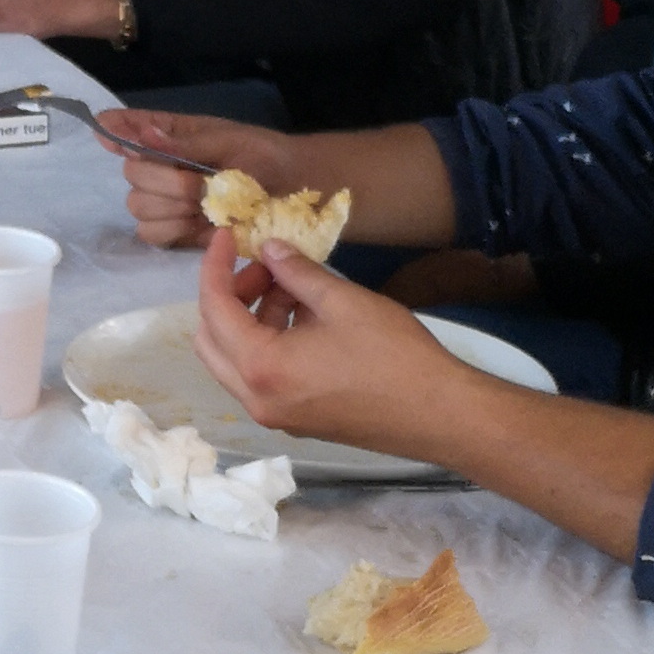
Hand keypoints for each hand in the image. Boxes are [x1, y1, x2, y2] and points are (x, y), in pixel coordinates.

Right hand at [98, 110, 291, 246]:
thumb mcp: (230, 142)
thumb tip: (142, 135)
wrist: (297, 194)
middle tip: (201, 186)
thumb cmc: (267, 158)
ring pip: (138, 206)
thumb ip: (184, 144)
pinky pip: (151, 234)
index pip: (128, 126)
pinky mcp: (175, 231)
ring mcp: (166, 200)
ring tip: (205, 206)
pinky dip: (173, 230)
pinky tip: (197, 224)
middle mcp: (161, 165)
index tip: (106, 135)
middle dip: (165, 182)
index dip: (116, 131)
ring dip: (172, 207)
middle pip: (131, 174)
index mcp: (172, 134)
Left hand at [191, 230, 478, 459]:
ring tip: (292, 285)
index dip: (215, 265)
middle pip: (212, 338)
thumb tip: (269, 247)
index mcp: (259, 368)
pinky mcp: (296, 419)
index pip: (213, 308)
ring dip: (252, 317)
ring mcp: (274, 414)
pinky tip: (304, 317)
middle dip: (229, 295)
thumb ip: (297, 272)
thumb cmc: (394, 355)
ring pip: (235, 358)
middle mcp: (255, 398)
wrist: (441, 415)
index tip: (226, 234)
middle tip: (263, 266)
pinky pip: (262, 375)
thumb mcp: (343, 301)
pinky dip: (268, 341)